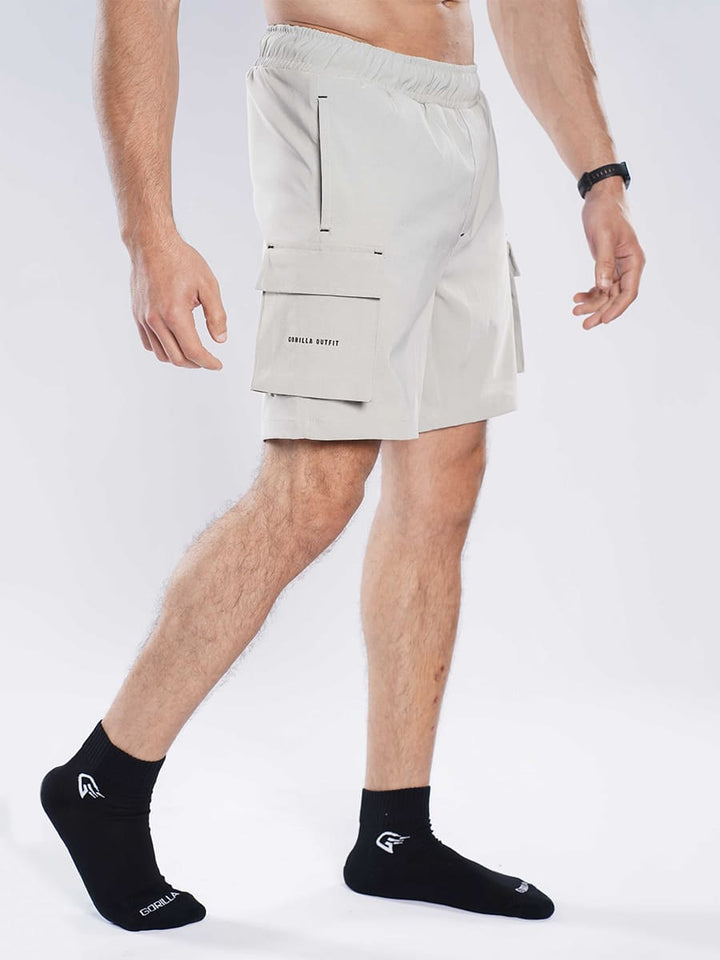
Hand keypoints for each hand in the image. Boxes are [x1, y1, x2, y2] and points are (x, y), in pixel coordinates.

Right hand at [129, 233, 226, 368]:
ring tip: (193, 352)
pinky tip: (174, 342)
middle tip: (208, 360)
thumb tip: (220, 338)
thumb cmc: (179, 259)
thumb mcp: (208, 285)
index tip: (217, 364)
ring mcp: (144, 318)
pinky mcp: (138, 315)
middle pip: (177, 358)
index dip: (208, 362)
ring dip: (179, 358)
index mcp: (175, 314)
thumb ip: (216, 315)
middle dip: (195, 364)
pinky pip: (149, 343)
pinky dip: (162, 349)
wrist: (151, 244)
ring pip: (161, 354)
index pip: (193, 351)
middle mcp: (156, 320)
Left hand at [573, 177, 645, 328]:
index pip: (629, 292)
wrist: (601, 196)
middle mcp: (628, 266)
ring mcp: (618, 266)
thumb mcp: (604, 237)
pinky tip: (576, 297)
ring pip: (606, 293)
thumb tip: (603, 286)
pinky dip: (589, 292)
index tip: (604, 321)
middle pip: (616, 297)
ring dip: (592, 304)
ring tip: (575, 312)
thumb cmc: (606, 212)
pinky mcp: (606, 263)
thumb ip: (604, 262)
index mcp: (634, 261)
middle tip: (585, 325)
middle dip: (601, 311)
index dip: (617, 308)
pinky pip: (600, 284)